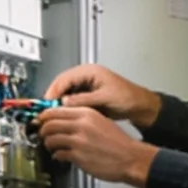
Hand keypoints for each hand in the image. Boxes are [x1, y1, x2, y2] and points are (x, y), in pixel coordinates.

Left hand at [39, 105, 159, 187]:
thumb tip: (63, 119)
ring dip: (48, 144)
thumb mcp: (102, 121)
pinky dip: (56, 155)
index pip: (54, 111)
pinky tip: (61, 156)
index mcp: (86, 114)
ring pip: (50, 139)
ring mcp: (78, 141)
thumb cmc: (119, 142)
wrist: (131, 158)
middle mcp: (81, 125)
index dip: (43, 117)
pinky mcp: (78, 156)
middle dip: (42, 131)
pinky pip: (58, 154)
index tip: (41, 121)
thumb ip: (83, 118)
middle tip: (44, 135)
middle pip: (48, 124)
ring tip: (52, 146)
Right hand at [44, 63, 161, 126]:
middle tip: (47, 111)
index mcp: (89, 71)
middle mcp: (85, 76)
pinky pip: (73, 99)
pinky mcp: (88, 95)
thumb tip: (64, 102)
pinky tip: (64, 115)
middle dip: (54, 97)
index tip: (47, 103)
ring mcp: (86, 85)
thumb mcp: (105, 98)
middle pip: (62, 84)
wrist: (141, 106)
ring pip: (66, 92)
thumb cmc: (127, 98)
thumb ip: (84, 99)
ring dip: (60, 102)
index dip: (54, 90)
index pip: (65, 78)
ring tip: (53, 114)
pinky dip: (68, 106)